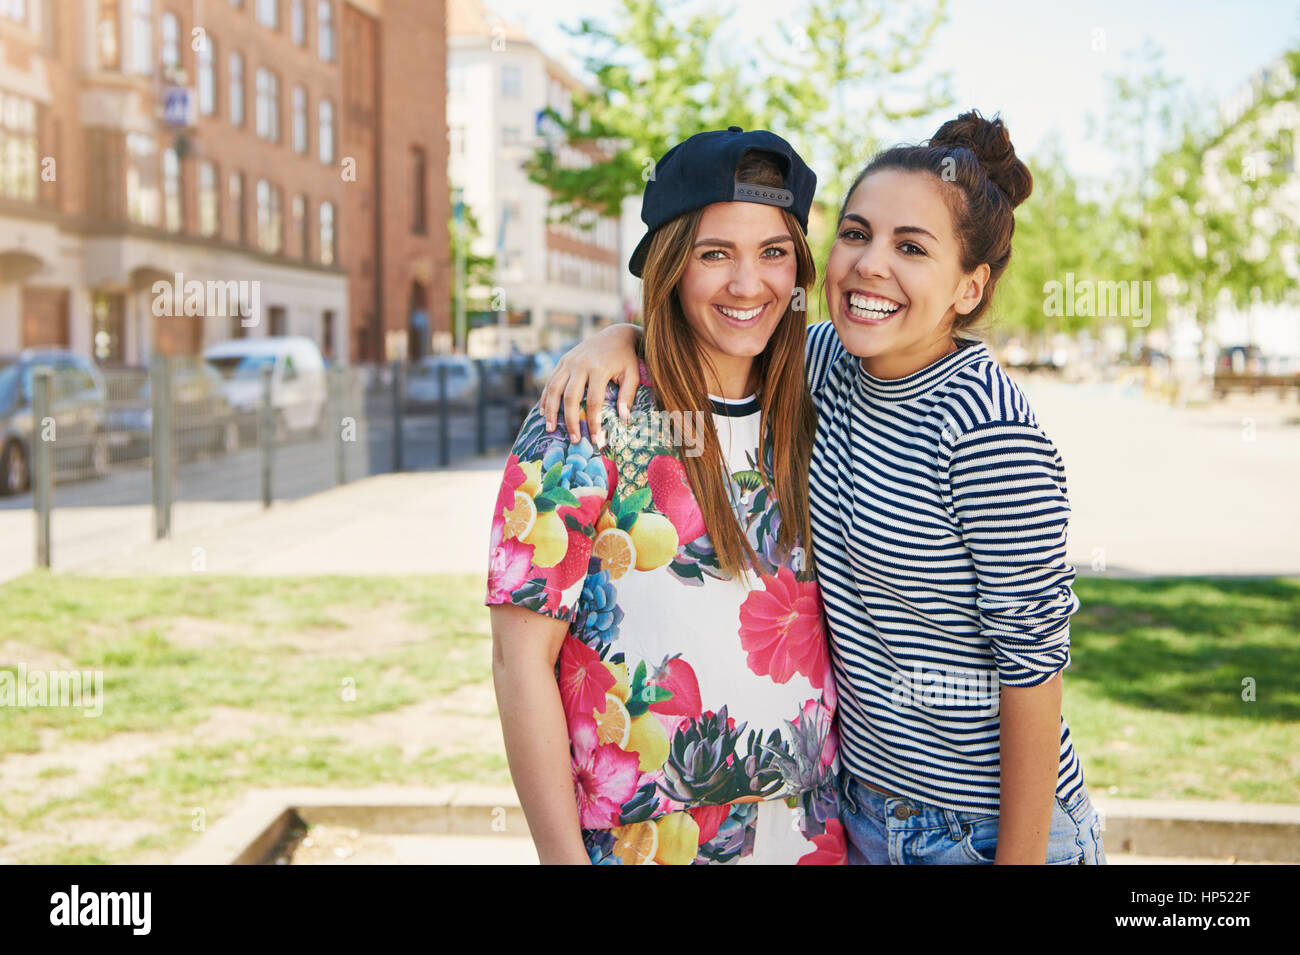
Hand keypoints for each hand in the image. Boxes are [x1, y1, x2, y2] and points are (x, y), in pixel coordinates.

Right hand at [541, 324, 642, 444]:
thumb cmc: (626, 359)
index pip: (593, 401)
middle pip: (570, 397)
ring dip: (551, 411)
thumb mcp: (632, 375)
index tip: (595, 440)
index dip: (593, 422)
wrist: (615, 334)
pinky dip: (545, 397)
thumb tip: (623, 419)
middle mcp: (581, 364)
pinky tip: (543, 412)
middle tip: (573, 440)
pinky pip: (550, 381)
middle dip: (570, 421)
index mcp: (599, 368)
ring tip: (550, 429)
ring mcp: (569, 361)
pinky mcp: (563, 361)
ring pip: (554, 388)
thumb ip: (627, 395)